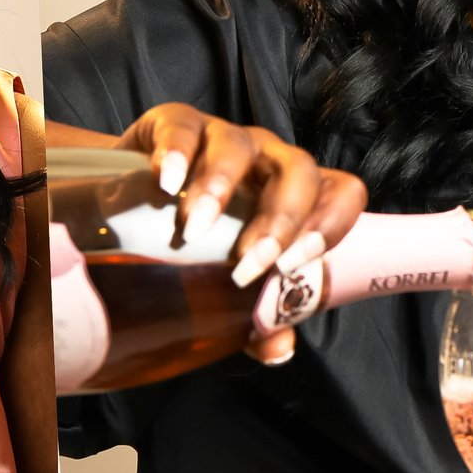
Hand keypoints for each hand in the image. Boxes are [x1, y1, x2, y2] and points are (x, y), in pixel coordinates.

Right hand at [113, 104, 366, 363]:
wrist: (130, 201)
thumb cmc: (197, 247)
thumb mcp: (227, 283)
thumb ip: (258, 318)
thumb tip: (277, 350)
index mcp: (297, 197)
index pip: (342, 194)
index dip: (330, 225)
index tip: (292, 266)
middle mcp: (269, 161)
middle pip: (297, 172)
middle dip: (276, 221)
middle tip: (244, 264)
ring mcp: (224, 137)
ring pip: (239, 147)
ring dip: (220, 188)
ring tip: (193, 229)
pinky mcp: (176, 123)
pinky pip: (183, 128)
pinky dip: (175, 154)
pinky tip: (164, 185)